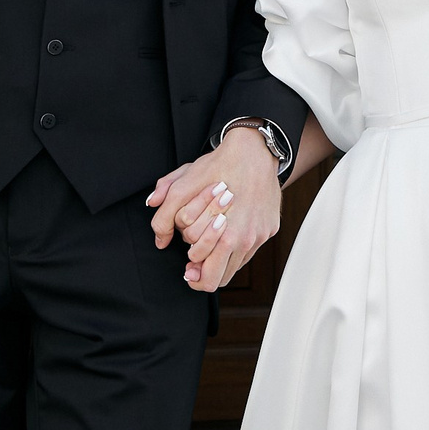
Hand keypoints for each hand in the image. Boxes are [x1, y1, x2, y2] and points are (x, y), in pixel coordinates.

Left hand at [146, 127, 282, 292]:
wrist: (254, 150)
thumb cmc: (220, 166)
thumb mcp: (184, 185)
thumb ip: (165, 214)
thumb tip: (159, 239)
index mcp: (228, 236)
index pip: (208, 278)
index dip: (193, 275)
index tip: (188, 268)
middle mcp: (247, 239)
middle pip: (221, 279)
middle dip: (204, 272)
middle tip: (194, 263)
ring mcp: (260, 235)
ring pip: (236, 266)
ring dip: (220, 259)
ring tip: (208, 245)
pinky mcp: (269, 228)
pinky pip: (249, 250)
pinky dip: (236, 248)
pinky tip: (225, 233)